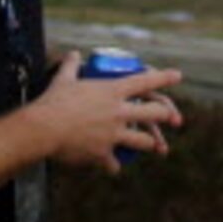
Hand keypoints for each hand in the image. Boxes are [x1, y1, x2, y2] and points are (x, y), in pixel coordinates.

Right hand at [21, 52, 186, 170]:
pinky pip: (115, 163)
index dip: (164, 77)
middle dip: (166, 115)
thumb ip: (71, 66)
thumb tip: (73, 53)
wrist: (44, 129)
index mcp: (112, 91)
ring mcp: (114, 134)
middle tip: (173, 118)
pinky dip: (114, 165)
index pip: (145, 81)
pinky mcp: (104, 153)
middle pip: (154, 113)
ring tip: (155, 147)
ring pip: (143, 141)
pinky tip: (114, 168)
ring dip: (150, 144)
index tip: (178, 76)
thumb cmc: (53, 101)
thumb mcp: (64, 80)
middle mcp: (118, 112)